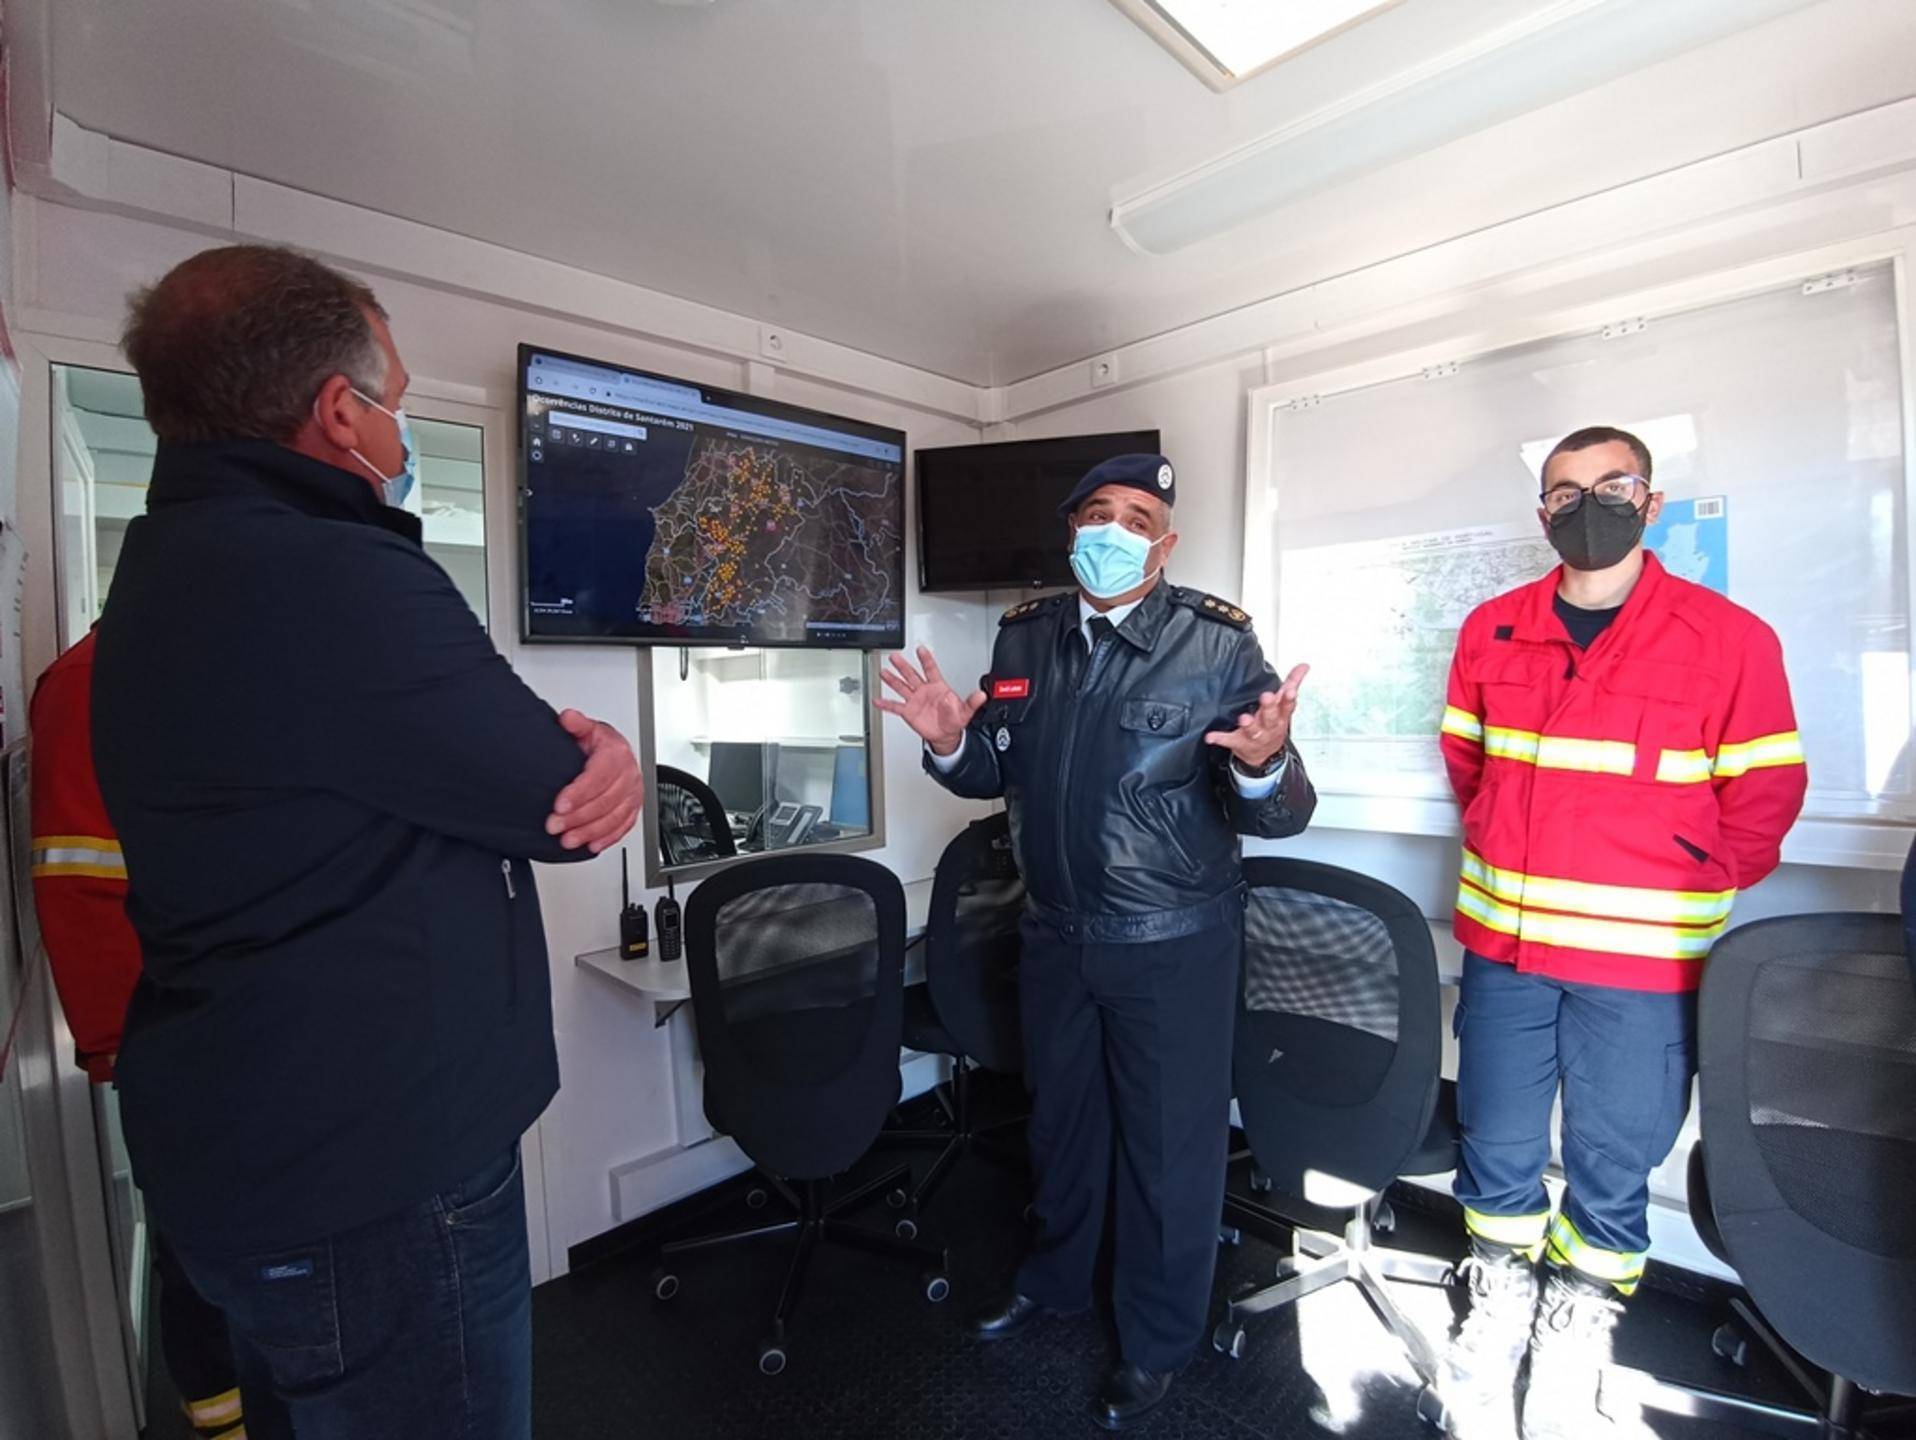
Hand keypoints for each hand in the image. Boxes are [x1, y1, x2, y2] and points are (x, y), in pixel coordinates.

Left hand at [546, 709, 643, 852]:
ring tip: (567, 840)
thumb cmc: (599, 744)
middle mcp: (629, 775)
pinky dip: (607, 839)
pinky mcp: (633, 808)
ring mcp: (633, 793)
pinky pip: (624, 827)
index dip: (578, 793)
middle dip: (577, 817)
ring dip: (589, 832)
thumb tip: (568, 718)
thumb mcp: (587, 729)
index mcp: (617, 754)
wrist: (615, 752)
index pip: (598, 776)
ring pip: (613, 818)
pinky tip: (592, 845)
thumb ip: (576, 724)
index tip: (559, 805)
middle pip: (605, 801)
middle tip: (554, 826)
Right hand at [874, 646, 985, 755]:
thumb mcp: (966, 711)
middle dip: (903, 666)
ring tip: (884, 672)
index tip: (921, 649)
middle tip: (895, 656)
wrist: (945, 734)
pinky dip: (886, 704)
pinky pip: (895, 706)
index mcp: (938, 687)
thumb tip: (980, 695)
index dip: (926, 659)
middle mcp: (924, 691)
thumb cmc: (954, 720)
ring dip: (892, 679)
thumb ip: (972, 702)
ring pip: (902, 687)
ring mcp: (915, 700)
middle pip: (912, 674)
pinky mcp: (908, 712)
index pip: (931, 670)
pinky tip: (878, 700)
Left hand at [1204, 664, 1308, 771]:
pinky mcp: (1239, 742)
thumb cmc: (1273, 724)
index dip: (1289, 698)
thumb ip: (1293, 683)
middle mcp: (1269, 726)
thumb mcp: (1284, 705)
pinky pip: (1229, 740)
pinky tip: (1211, 737)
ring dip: (1248, 724)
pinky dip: (1220, 738)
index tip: (1290, 691)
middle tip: (1266, 697)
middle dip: (1269, 707)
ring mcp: (1255, 736)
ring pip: (1252, 730)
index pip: (1287, 706)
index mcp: (1280, 715)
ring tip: (1243, 718)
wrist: (1264, 754)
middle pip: (1270, 717)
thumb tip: (1304, 665)